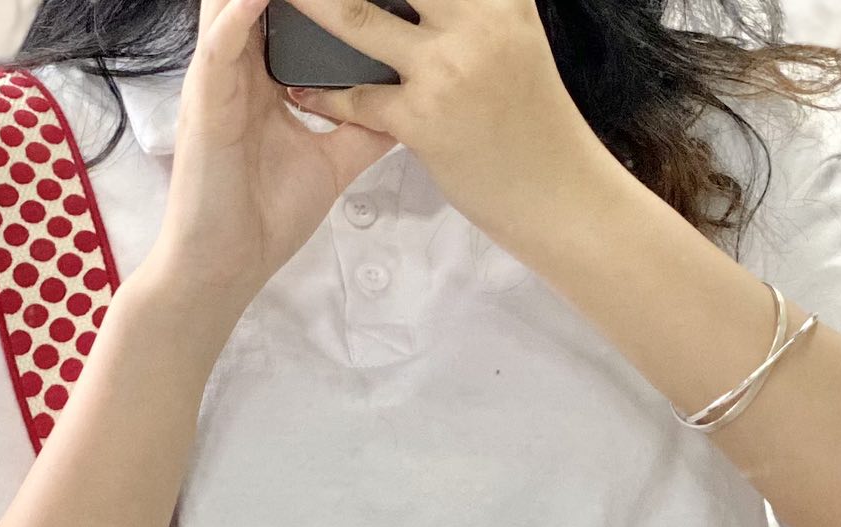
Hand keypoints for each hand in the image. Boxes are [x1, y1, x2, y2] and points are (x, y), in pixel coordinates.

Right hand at [147, 0, 401, 314]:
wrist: (225, 269)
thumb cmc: (267, 218)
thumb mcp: (332, 163)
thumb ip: (365, 124)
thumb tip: (412, 100)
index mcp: (266, 74)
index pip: (291, 9)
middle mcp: (240, 66)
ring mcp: (219, 79)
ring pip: (237, 4)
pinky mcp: (205, 102)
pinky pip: (221, 42)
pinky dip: (242, 12)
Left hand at [278, 0, 613, 251]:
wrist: (557, 192)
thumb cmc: (532, 123)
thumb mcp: (513, 42)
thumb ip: (472, 11)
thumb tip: (430, 5)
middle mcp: (476, 20)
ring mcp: (447, 69)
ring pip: (358, 19)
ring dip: (312, 7)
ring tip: (283, 3)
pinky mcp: (423, 119)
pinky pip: (355, 98)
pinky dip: (321, 94)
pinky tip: (299, 89)